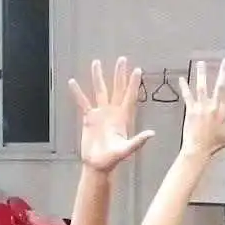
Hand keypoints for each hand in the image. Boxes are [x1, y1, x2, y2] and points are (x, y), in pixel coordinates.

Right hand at [69, 58, 156, 172]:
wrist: (97, 165)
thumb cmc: (112, 159)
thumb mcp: (126, 150)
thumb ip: (138, 141)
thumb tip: (151, 134)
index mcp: (123, 118)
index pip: (130, 96)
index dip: (133, 83)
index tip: (137, 70)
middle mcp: (113, 112)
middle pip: (117, 88)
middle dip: (119, 74)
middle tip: (122, 59)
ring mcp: (101, 114)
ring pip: (100, 91)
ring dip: (98, 77)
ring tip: (96, 63)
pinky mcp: (89, 118)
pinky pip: (83, 102)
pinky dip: (78, 93)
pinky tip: (73, 83)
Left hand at [179, 59, 224, 159]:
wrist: (197, 150)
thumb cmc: (215, 144)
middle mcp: (214, 108)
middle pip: (220, 87)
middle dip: (224, 73)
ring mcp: (201, 108)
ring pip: (202, 87)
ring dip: (202, 74)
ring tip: (201, 62)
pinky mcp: (191, 110)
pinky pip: (187, 96)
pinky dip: (184, 87)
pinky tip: (181, 78)